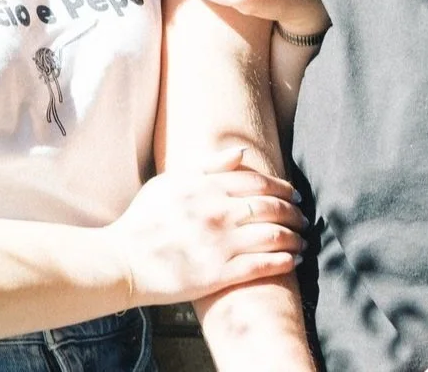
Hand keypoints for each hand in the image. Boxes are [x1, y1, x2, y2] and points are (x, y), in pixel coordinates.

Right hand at [103, 146, 304, 305]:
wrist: (124, 261)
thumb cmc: (143, 220)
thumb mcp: (171, 181)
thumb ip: (208, 165)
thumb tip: (241, 153)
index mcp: (207, 187)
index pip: (259, 183)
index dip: (282, 188)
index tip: (294, 195)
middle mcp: (218, 212)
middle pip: (271, 208)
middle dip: (294, 213)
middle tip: (304, 218)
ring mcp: (220, 244)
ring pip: (273, 236)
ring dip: (295, 238)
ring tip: (303, 241)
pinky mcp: (220, 274)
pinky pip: (263, 265)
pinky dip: (284, 261)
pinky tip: (293, 260)